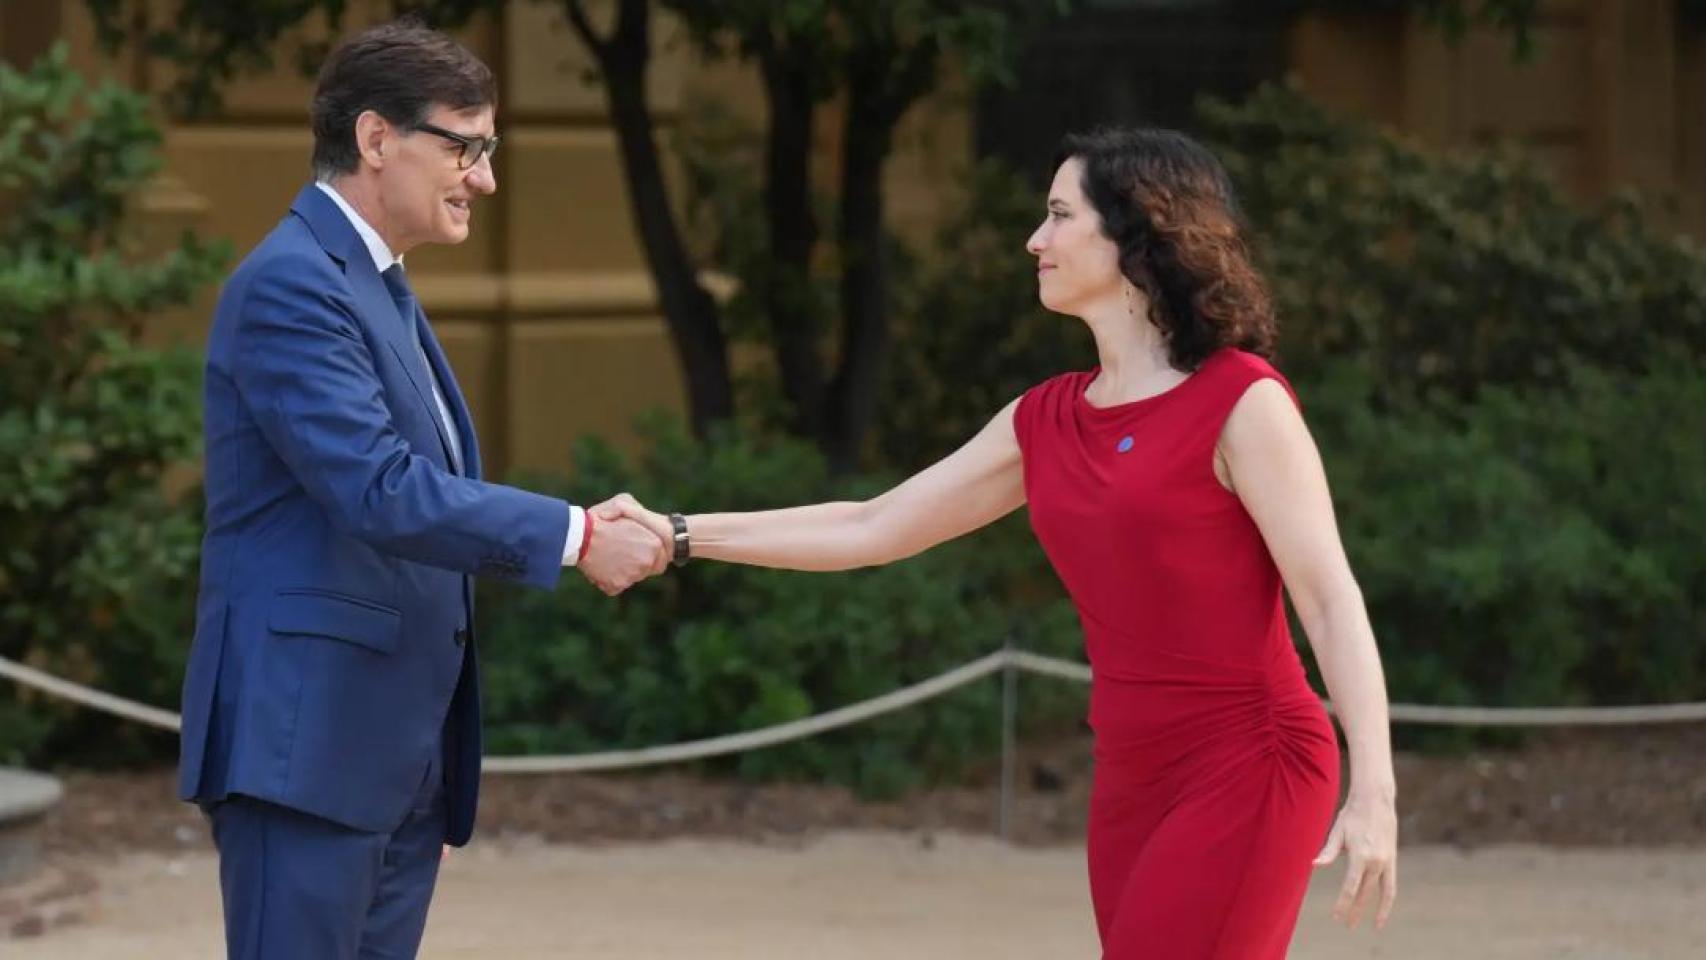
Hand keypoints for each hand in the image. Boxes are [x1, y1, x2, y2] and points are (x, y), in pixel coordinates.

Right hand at [578, 493, 669, 594]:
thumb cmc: (602, 518)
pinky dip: (607, 579)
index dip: (645, 553)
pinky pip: (615, 586)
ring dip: (620, 570)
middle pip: (644, 569)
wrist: (580, 536)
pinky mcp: (617, 585)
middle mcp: (647, 563)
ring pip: (630, 577)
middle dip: (634, 563)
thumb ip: (638, 512)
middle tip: (617, 552)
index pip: (659, 558)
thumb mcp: (624, 501)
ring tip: (606, 556)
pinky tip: (600, 566)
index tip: (632, 548)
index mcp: (653, 545)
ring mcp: (633, 576)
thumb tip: (641, 524)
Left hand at [1314, 787, 1397, 929]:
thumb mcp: (1337, 832)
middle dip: (1356, 911)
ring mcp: (1386, 861)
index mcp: (1359, 855)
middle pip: (1364, 893)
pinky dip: (1389, 898)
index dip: (1343, 904)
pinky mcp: (1392, 859)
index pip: (1350, 887)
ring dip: (1378, 910)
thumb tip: (1314, 865)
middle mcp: (1376, 861)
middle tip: (1347, 926)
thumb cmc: (1352, 815)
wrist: (1376, 800)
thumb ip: (1328, 851)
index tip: (1336, 917)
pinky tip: (1384, 908)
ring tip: (1375, 926)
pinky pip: (1392, 884)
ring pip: (1383, 893)